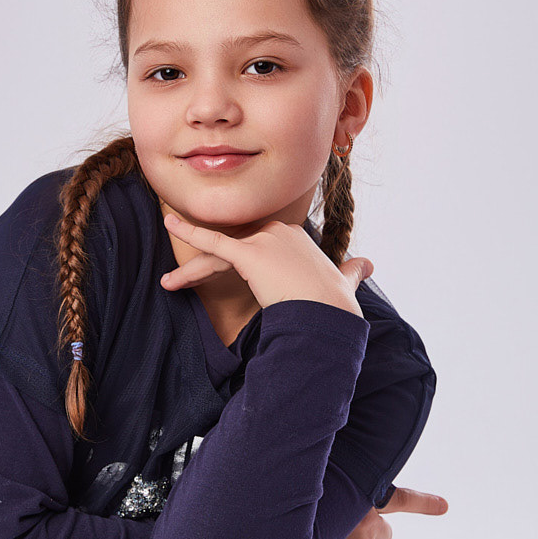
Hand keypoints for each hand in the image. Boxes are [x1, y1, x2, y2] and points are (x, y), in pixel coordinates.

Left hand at [160, 206, 370, 316]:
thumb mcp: (344, 281)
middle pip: (234, 250)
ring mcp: (263, 240)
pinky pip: (213, 242)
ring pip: (219, 253)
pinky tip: (169, 225)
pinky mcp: (250, 253)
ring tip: (169, 283)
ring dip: (193, 270)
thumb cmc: (335, 304)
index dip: (241, 270)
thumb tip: (367, 265)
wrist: (330, 313)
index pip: (256, 250)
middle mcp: (278, 231)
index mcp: (294, 238)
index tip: (234, 288)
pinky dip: (189, 232)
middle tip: (184, 284)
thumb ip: (351, 271)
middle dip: (208, 270)